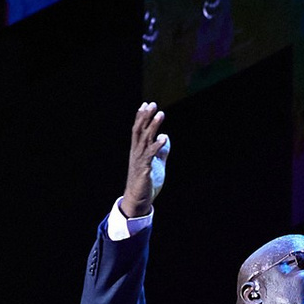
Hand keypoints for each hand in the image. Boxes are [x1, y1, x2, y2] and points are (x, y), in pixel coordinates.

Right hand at [122, 101, 166, 217]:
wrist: (139, 200)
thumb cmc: (146, 182)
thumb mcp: (156, 162)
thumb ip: (161, 150)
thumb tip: (166, 137)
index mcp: (138, 150)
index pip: (138, 130)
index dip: (142, 116)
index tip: (147, 104)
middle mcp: (137, 152)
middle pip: (140, 131)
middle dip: (146, 117)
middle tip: (152, 104)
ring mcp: (140, 160)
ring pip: (145, 139)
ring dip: (153, 126)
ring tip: (160, 114)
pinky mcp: (144, 169)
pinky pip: (151, 154)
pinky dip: (158, 145)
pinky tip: (165, 137)